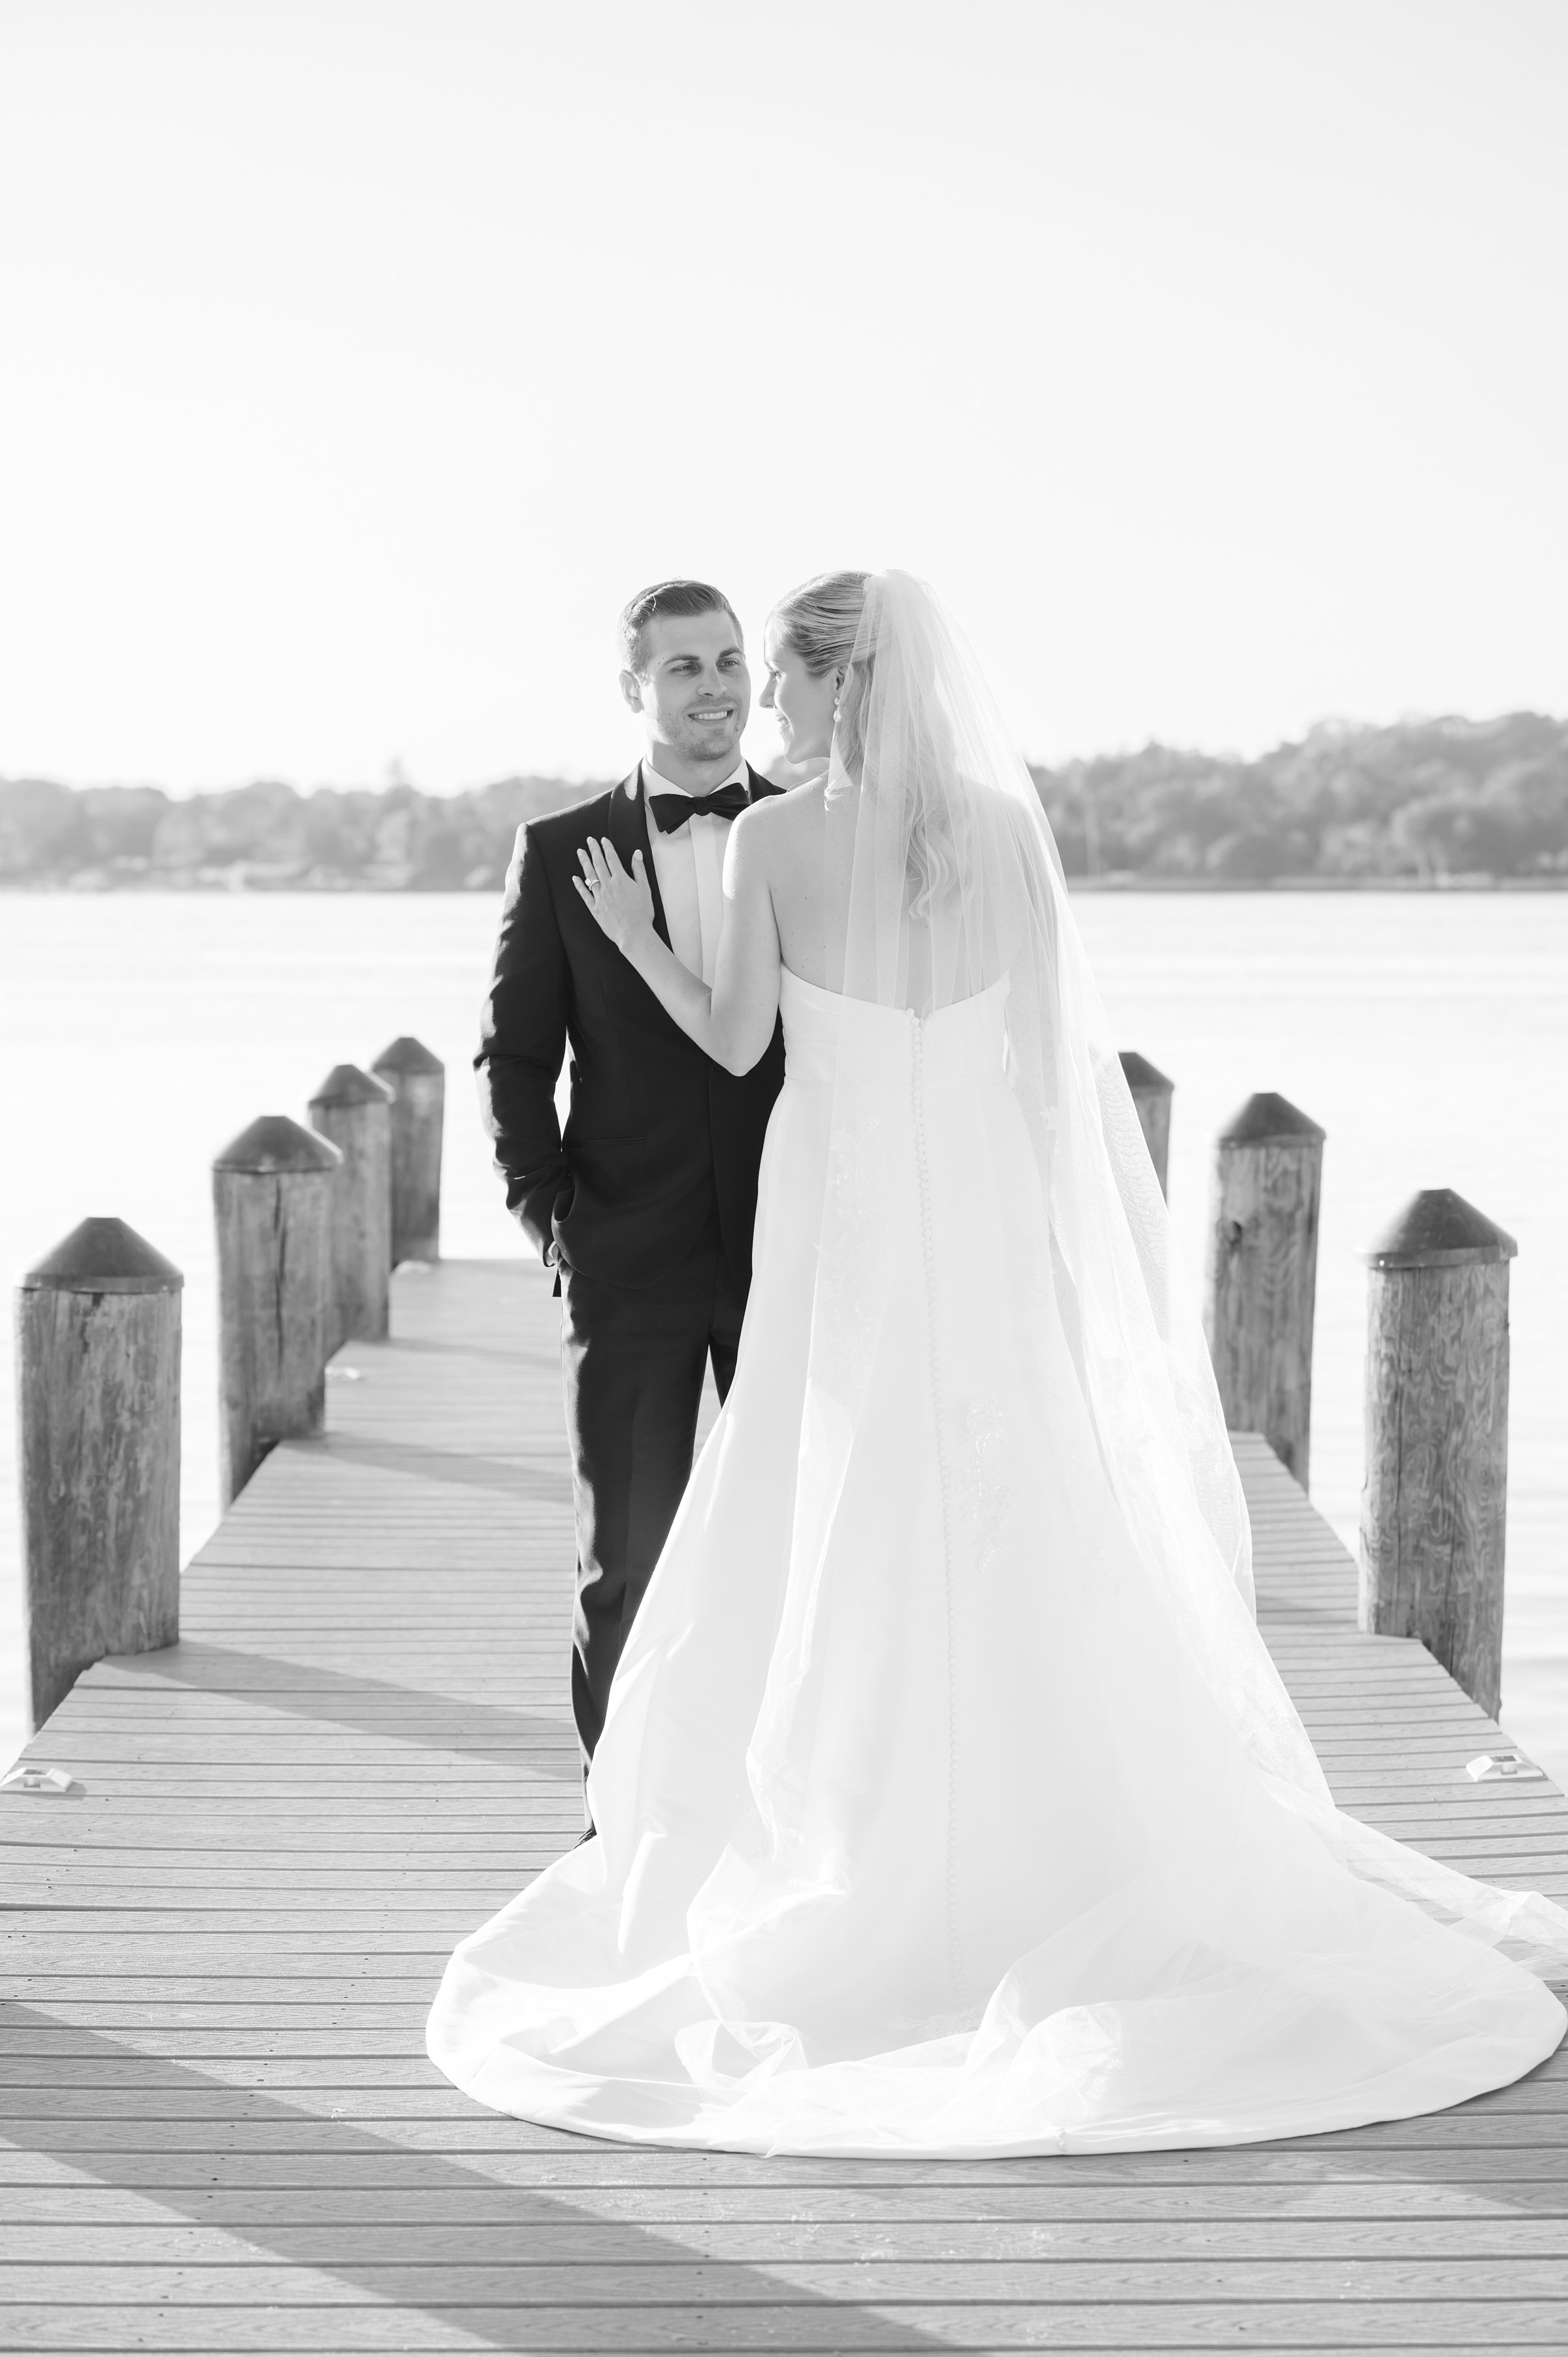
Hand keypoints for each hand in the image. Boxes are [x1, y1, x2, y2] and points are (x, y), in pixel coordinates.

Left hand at [572, 836, 655, 952]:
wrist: (633, 933)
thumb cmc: (642, 913)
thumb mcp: (645, 889)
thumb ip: (639, 870)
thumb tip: (636, 854)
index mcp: (621, 879)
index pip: (612, 858)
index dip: (607, 847)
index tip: (603, 840)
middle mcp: (608, 885)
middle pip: (598, 863)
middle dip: (593, 850)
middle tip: (589, 840)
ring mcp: (599, 897)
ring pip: (589, 875)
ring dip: (584, 862)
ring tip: (580, 852)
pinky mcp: (595, 908)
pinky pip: (584, 894)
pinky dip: (579, 885)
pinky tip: (575, 878)